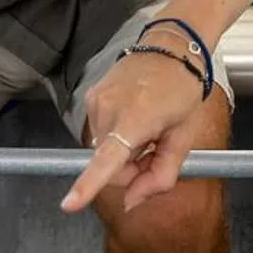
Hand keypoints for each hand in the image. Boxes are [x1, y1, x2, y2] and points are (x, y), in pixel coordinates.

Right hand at [61, 37, 208, 214]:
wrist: (171, 48)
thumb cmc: (182, 92)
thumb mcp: (182, 138)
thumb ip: (160, 176)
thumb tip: (130, 203)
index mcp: (137, 118)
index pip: (108, 159)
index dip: (88, 184)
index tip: (70, 204)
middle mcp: (109, 107)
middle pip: (109, 165)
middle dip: (130, 169)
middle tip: (154, 152)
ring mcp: (96, 100)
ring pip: (103, 150)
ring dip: (123, 151)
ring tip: (146, 129)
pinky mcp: (90, 97)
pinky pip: (100, 132)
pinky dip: (115, 135)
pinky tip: (134, 118)